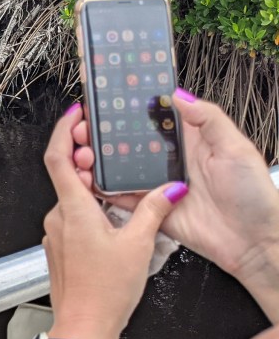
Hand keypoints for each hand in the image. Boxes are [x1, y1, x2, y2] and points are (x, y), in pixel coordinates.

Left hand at [44, 104, 186, 338]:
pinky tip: (110, 217)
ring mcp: (55, 233)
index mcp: (72, 209)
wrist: (83, 327)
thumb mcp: (138, 245)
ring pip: (70, 198)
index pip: (57, 157)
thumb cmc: (104, 292)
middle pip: (66, 175)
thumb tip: (169, 190)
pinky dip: (88, 208)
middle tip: (103, 148)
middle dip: (84, 157)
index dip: (64, 130)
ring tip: (115, 185)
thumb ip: (153, 210)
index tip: (76, 114)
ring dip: (89, 186)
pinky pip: (71, 217)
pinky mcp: (59, 247)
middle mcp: (57, 217)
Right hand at [72, 91, 278, 319]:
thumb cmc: (253, 196)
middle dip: (106, 135)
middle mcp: (170, 162)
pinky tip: (89, 181)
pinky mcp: (151, 210)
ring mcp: (158, 186)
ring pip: (121, 169)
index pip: (155, 119)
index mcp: (190, 142)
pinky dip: (104, 190)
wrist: (252, 243)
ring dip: (101, 161)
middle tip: (86, 129)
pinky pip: (122, 198)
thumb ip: (209, 120)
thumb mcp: (237, 149)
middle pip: (130, 143)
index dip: (133, 109)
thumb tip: (178, 95)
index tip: (110, 99)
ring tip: (84, 154)